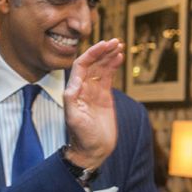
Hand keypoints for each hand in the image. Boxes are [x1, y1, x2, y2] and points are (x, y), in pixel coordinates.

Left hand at [63, 38, 123, 169]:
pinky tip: (119, 57)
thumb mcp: (75, 119)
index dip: (92, 53)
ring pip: (101, 68)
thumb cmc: (82, 137)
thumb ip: (72, 101)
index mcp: (74, 90)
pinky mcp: (104, 96)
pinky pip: (108, 77)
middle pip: (92, 63)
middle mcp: (83, 88)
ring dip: (108, 56)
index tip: (104, 45)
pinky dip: (113, 66)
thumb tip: (73, 84)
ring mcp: (94, 91)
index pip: (82, 65)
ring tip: (119, 45)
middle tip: (115, 41)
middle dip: (102, 51)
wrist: (93, 150)